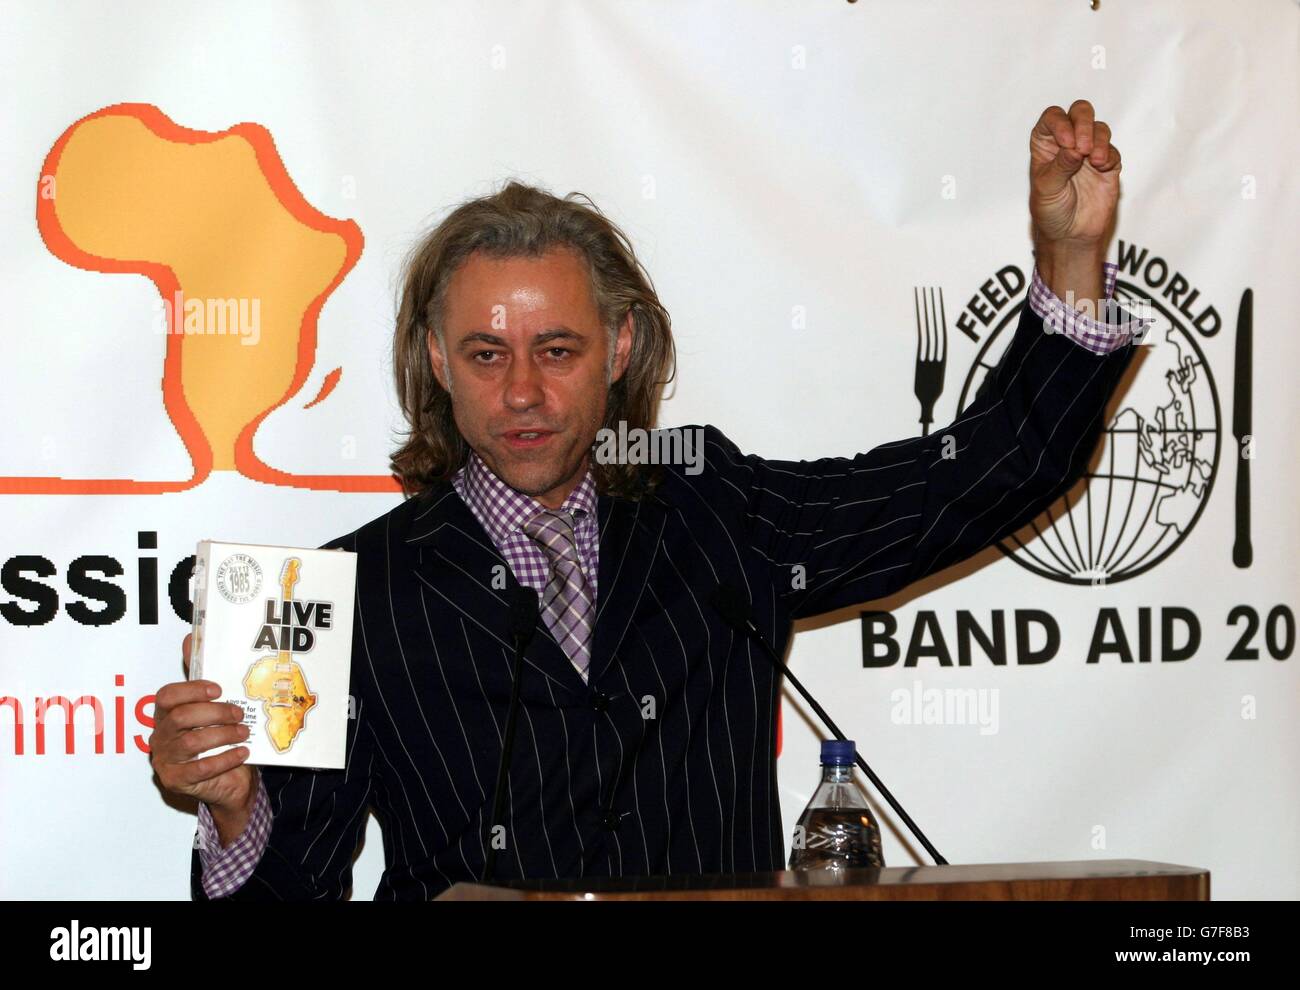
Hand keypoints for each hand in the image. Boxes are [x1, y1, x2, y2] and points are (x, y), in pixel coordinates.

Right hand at [149, 633, 256, 818]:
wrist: (229, 781)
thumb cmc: (220, 739)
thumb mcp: (213, 708)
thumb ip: (202, 679)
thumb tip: (191, 637)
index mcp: (167, 714)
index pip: (167, 696)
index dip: (192, 690)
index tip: (218, 689)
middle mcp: (161, 735)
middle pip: (181, 717)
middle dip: (215, 712)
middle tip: (240, 713)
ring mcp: (165, 759)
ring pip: (192, 742)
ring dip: (224, 734)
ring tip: (244, 732)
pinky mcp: (175, 780)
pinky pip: (200, 769)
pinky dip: (225, 758)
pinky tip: (243, 752)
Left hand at [1029, 100, 1120, 248]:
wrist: (1070, 234)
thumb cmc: (1051, 211)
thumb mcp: (1046, 189)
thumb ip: (1059, 167)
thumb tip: (1074, 149)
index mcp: (1046, 145)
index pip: (1052, 118)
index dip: (1060, 122)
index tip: (1066, 141)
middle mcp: (1068, 143)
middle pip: (1079, 113)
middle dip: (1084, 123)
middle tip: (1082, 147)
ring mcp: (1089, 152)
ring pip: (1099, 128)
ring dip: (1098, 140)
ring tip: (1093, 161)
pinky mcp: (1108, 165)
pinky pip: (1113, 150)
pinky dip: (1108, 155)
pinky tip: (1101, 168)